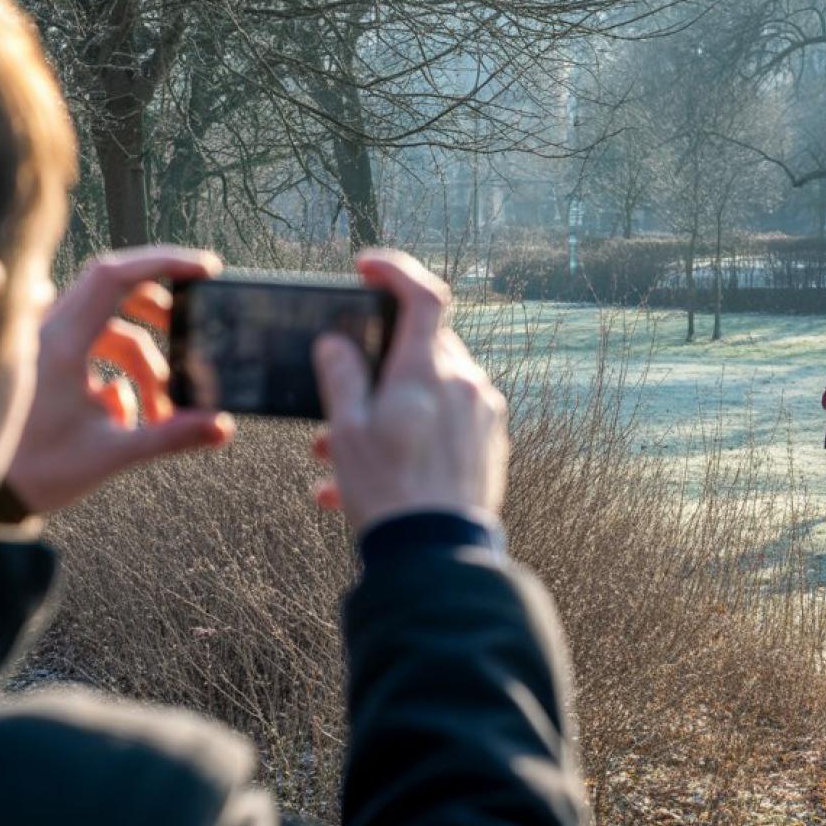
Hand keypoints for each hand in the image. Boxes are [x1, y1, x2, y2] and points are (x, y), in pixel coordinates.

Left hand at [6, 246, 233, 513]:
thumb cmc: (38, 471)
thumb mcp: (113, 453)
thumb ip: (172, 436)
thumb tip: (222, 426)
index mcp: (62, 342)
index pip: (115, 277)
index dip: (163, 263)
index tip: (205, 270)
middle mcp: (51, 333)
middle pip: (118, 295)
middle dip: (161, 318)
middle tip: (190, 339)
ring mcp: (47, 347)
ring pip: (112, 332)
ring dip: (144, 365)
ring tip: (160, 413)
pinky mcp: (48, 364)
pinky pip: (94, 351)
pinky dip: (120, 376)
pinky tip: (124, 416)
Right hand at [311, 249, 508, 531]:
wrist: (438, 556)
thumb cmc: (388, 491)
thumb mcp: (347, 431)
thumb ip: (342, 377)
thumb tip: (336, 344)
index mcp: (429, 370)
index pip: (424, 295)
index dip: (396, 272)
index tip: (367, 269)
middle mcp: (465, 384)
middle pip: (422, 348)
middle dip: (377, 364)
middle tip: (339, 393)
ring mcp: (482, 416)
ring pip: (428, 392)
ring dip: (386, 410)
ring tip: (336, 456)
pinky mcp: (489, 446)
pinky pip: (445, 426)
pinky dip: (409, 437)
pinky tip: (369, 479)